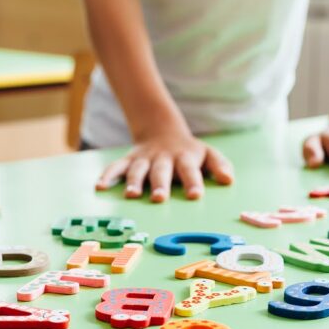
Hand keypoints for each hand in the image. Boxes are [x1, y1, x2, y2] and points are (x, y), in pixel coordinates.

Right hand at [95, 132, 233, 202]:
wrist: (163, 130)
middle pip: (161, 171)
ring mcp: (143, 159)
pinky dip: (107, 176)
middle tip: (160, 198)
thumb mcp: (207, 154)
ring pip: (138, 170)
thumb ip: (218, 166)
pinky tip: (100, 187)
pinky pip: (116, 167)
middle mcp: (162, 158)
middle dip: (160, 184)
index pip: (190, 170)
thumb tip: (228, 180)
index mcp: (184, 158)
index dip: (193, 182)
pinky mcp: (128, 160)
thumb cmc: (189, 153)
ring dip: (134, 182)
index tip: (195, 196)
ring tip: (132, 196)